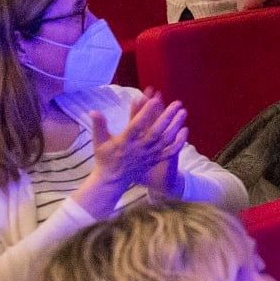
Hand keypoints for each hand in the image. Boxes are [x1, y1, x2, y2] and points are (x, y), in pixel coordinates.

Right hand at [82, 91, 186, 212]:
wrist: (111, 180)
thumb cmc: (105, 158)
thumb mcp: (99, 141)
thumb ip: (98, 125)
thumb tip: (93, 110)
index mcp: (124, 141)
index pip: (135, 125)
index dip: (145, 113)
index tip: (154, 100)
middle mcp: (138, 148)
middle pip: (155, 131)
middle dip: (167, 117)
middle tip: (177, 103)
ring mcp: (148, 155)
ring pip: (165, 140)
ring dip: (175, 126)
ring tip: (183, 112)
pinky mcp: (154, 160)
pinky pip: (169, 152)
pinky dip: (178, 142)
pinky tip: (185, 131)